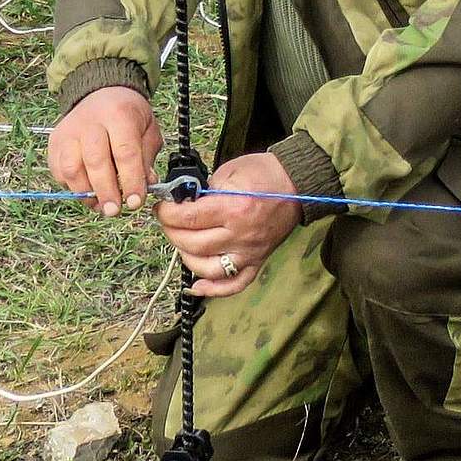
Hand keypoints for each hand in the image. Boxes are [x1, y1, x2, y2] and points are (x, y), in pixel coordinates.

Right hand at [47, 85, 161, 216]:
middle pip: (95, 161)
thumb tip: (145, 185)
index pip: (125, 153)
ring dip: (86, 193)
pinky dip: (71, 187)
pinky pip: (58, 171)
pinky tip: (87, 191)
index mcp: (119, 115)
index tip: (135, 202)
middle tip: (114, 211)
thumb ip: (147, 158)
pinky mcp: (55, 142)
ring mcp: (69, 132)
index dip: (130, 181)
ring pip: (71, 168)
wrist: (101, 93)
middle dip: (106, 191)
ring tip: (100, 204)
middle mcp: (91, 122)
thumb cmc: (128, 115)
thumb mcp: (148, 130)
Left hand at [153, 151, 304, 297]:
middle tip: (168, 221)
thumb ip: (205, 188)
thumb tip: (182, 201)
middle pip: (193, 244)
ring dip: (186, 258)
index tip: (162, 207)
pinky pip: (234, 284)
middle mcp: (240, 234)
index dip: (167, 213)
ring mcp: (249, 252)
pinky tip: (196, 286)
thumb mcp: (230, 170)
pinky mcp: (256, 261)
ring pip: (207, 269)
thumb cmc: (265, 174)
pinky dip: (213, 289)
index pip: (188, 218)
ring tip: (182, 243)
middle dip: (171, 232)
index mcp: (233, 208)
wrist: (297, 184)